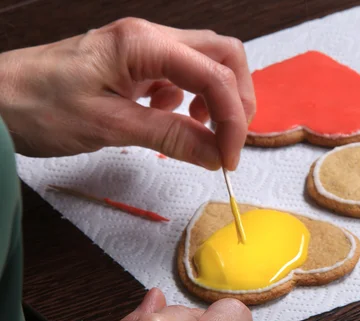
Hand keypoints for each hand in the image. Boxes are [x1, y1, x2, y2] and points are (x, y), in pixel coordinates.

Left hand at [0, 18, 255, 169]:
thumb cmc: (36, 105)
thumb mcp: (109, 126)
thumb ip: (170, 136)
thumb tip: (216, 154)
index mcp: (143, 43)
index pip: (214, 74)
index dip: (232, 119)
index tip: (229, 158)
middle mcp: (149, 38)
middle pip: (223, 55)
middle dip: (237, 98)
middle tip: (230, 140)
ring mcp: (143, 49)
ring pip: (206, 64)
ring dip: (218, 99)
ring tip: (203, 132)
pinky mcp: (135, 66)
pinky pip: (181, 77)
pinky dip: (192, 101)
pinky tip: (173, 119)